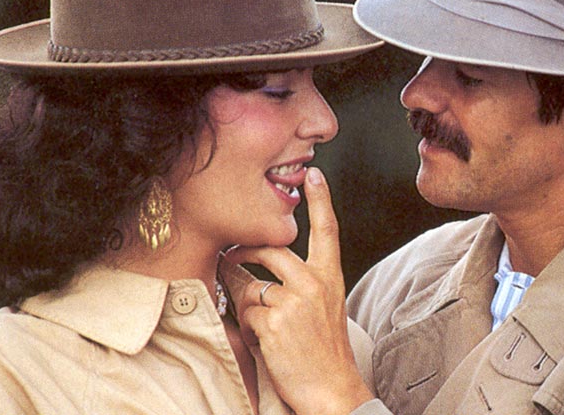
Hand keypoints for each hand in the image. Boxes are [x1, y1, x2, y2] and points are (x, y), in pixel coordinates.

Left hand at [224, 167, 373, 414]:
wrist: (332, 390)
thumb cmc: (325, 350)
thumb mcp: (324, 308)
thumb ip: (300, 284)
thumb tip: (257, 271)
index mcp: (330, 277)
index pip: (327, 229)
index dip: (320, 199)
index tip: (314, 173)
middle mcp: (314, 283)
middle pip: (271, 249)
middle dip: (244, 251)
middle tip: (231, 256)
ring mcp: (293, 302)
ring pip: (249, 284)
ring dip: (242, 298)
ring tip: (254, 317)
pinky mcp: (273, 323)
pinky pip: (243, 312)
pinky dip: (245, 325)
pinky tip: (262, 340)